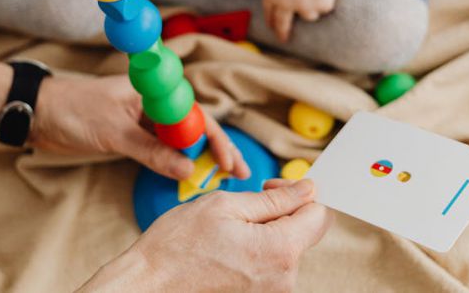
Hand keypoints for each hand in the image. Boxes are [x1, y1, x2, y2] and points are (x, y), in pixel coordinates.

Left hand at [31, 75, 250, 180]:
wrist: (38, 112)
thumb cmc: (72, 110)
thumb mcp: (114, 132)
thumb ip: (151, 151)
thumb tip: (187, 169)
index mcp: (154, 90)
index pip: (195, 115)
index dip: (215, 140)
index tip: (228, 163)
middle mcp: (154, 102)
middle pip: (194, 127)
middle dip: (217, 150)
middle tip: (239, 174)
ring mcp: (145, 119)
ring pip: (181, 139)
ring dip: (200, 158)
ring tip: (222, 179)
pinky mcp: (134, 134)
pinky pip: (163, 148)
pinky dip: (178, 162)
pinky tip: (191, 175)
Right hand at [80, 179, 332, 291]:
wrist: (149, 287)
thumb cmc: (177, 245)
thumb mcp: (225, 205)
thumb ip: (274, 199)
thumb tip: (308, 190)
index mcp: (280, 250)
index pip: (319, 214)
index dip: (301, 192)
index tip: (272, 186)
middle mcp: (284, 279)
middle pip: (306, 233)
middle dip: (285, 210)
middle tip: (249, 201)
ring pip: (288, 249)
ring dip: (269, 231)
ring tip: (232, 227)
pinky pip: (271, 267)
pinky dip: (258, 251)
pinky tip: (229, 247)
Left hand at [262, 0, 366, 41]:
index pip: (269, 13)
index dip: (271, 21)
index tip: (273, 28)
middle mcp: (285, 4)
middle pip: (283, 24)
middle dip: (282, 33)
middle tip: (284, 39)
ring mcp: (303, 7)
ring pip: (310, 15)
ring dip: (314, 5)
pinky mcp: (320, 6)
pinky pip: (325, 6)